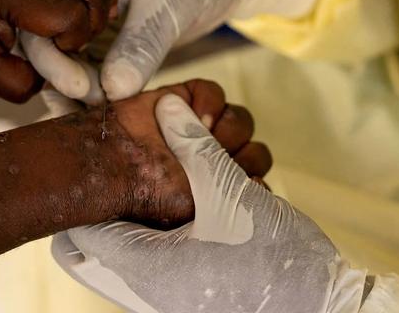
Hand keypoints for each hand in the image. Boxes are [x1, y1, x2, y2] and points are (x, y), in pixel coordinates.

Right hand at [22, 0, 249, 102]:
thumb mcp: (167, 3)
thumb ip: (141, 45)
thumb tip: (113, 91)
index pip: (45, 17)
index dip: (54, 57)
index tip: (79, 89)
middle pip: (50, 43)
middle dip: (64, 80)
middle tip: (91, 109)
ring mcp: (89, 20)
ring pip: (71, 62)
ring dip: (79, 91)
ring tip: (96, 119)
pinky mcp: (108, 41)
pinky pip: (93, 69)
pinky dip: (97, 91)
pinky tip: (105, 114)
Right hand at [47, 79, 271, 227]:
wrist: (111, 164)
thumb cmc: (152, 193)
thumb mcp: (198, 203)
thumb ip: (234, 190)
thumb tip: (260, 183)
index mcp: (216, 191)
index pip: (256, 181)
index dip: (252, 178)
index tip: (240, 182)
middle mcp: (212, 161)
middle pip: (255, 151)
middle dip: (242, 154)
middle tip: (217, 160)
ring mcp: (199, 129)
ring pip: (240, 120)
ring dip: (229, 128)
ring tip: (205, 135)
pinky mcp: (185, 100)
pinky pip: (214, 92)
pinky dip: (209, 101)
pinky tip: (195, 115)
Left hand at [52, 95, 366, 312]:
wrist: (320, 311)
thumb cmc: (274, 261)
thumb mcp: (231, 194)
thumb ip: (195, 147)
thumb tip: (168, 107)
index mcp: (142, 263)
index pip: (77, 233)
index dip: (88, 190)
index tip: (106, 158)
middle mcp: (145, 281)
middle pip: (101, 235)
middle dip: (119, 196)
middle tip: (142, 165)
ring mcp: (167, 287)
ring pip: (136, 237)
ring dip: (154, 204)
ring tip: (184, 177)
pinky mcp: (190, 284)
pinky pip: (163, 249)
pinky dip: (177, 219)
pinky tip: (207, 198)